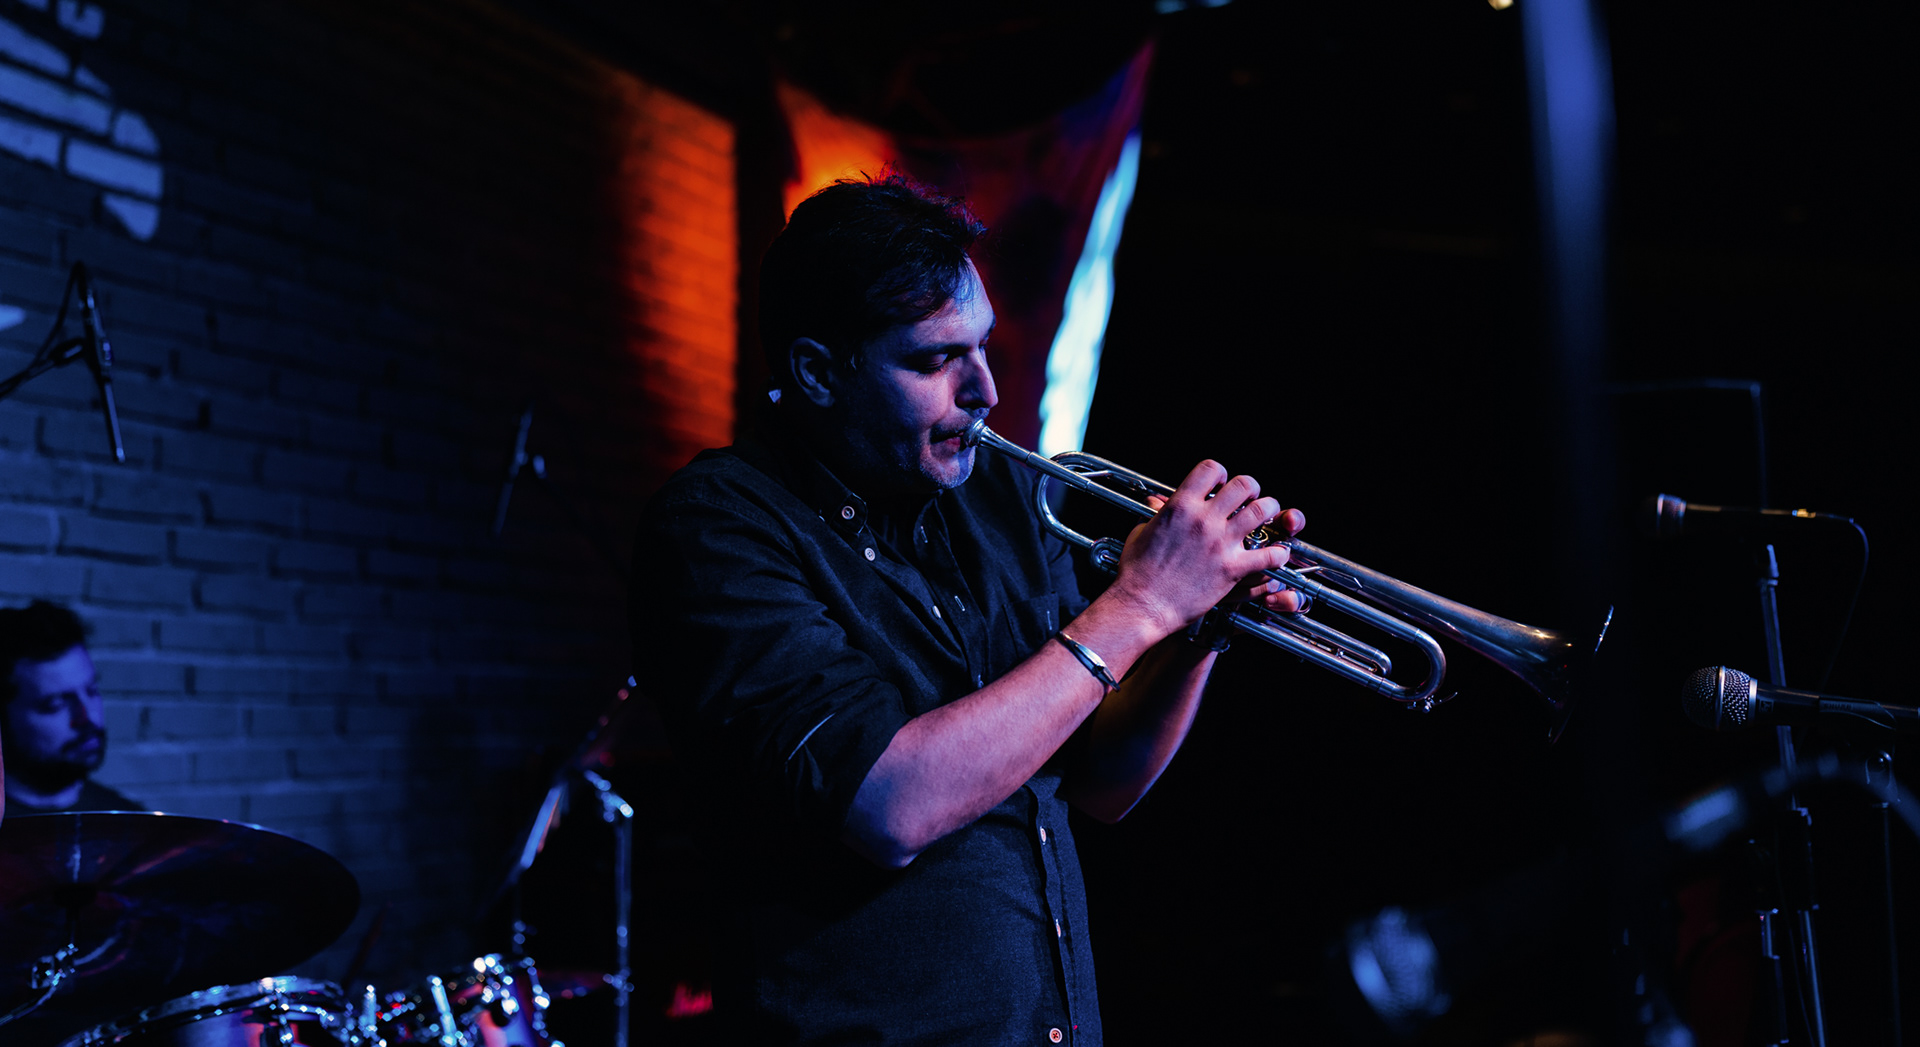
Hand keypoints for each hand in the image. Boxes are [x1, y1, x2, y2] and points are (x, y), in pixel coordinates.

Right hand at [1107, 461, 1300, 636]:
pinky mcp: (1232, 569)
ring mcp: (1220, 543)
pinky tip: (1276, 555)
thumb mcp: (1140, 533)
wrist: (1143, 605)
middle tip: (1250, 498)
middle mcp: (1203, 520)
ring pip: (1261, 510)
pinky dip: (1277, 554)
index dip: (1220, 474)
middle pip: (1243, 484)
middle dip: (1251, 488)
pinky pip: (1269, 555)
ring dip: (1269, 510)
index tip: (1221, 485)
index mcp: (1180, 506)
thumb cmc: (1137, 573)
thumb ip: (1155, 515)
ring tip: (1267, 516)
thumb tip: (1156, 504)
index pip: (1210, 469)